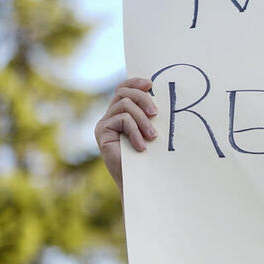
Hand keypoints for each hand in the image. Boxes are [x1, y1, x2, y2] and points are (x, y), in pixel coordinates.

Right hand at [94, 77, 158, 193]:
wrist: (137, 181)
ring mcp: (104, 123)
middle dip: (143, 99)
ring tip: (153, 137)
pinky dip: (135, 132)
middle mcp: (110, 115)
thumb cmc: (148, 157)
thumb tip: (161, 98)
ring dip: (143, 120)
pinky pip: (122, 120)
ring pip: (125, 106)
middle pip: (124, 92)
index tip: (151, 83)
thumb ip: (150, 116)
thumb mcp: (151, 132)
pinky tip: (142, 146)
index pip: (124, 89)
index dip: (135, 82)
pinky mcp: (102, 131)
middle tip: (156, 113)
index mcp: (122, 113)